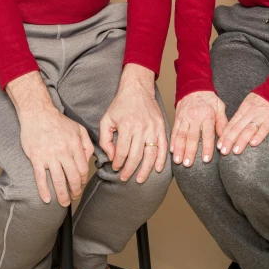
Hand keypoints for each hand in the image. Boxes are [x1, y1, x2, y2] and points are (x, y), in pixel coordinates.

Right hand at [7, 71, 93, 205]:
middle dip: (75, 191)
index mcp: (75, 145)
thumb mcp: (78, 129)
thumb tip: (89, 160)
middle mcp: (64, 152)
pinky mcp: (36, 158)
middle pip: (73, 178)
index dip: (83, 180)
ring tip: (64, 203)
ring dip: (62, 195)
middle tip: (75, 197)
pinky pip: (40, 178)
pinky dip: (44, 190)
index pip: (83, 169)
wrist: (38, 114)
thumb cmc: (59, 122)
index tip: (81, 185)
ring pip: (58, 181)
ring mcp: (49, 156)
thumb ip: (87, 144)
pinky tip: (47, 199)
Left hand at [99, 64, 166, 183]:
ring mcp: (153, 128)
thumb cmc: (121, 104)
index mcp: (126, 126)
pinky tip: (157, 169)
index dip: (118, 164)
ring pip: (150, 155)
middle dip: (129, 170)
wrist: (137, 89)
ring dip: (145, 170)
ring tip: (140, 179)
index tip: (116, 168)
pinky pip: (163, 147)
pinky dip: (161, 159)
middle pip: (136, 156)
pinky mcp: (161, 127)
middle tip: (124, 178)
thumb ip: (105, 139)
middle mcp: (141, 128)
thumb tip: (112, 156)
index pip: (122, 152)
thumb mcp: (106, 119)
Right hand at [170, 90, 227, 167]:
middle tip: (188, 164)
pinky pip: (174, 130)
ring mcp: (184, 117)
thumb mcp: (220, 107)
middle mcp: (194, 117)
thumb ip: (222, 123)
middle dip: (189, 151)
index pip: (207, 134)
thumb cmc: (209, 99)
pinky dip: (173, 141)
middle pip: (192, 136)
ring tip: (178, 161)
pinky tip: (172, 150)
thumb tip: (225, 138)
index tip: (206, 160)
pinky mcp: (177, 117)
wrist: (194, 86)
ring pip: (181, 135)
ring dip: (179, 148)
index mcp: (207, 115)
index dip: (207, 147)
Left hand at [217, 92, 268, 154]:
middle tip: (223, 151)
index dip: (225, 135)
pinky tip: (253, 144)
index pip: (232, 123)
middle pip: (238, 127)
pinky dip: (259, 136)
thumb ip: (241, 115)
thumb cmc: (263, 98)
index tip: (219, 145)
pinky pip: (265, 128)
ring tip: (236, 151)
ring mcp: (261, 115)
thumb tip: (231, 128)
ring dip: (241, 140)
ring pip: (249, 129)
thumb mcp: (249, 103)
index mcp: (244, 108)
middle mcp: (251, 112)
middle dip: (229, 140)